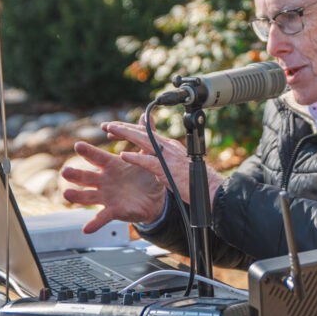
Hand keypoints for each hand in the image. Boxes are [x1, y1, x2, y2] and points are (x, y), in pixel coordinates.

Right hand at [60, 141, 166, 233]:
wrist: (156, 198)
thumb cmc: (146, 175)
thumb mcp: (148, 155)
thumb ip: (145, 136)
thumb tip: (147, 116)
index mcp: (111, 166)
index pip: (97, 157)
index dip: (88, 152)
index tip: (78, 145)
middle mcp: (105, 181)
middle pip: (86, 177)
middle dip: (75, 174)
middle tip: (65, 171)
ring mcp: (107, 196)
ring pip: (88, 196)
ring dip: (77, 196)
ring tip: (67, 194)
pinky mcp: (113, 210)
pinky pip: (102, 217)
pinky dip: (94, 223)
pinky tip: (85, 229)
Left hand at [101, 120, 224, 205]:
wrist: (210, 189)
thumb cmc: (193, 180)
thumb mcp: (173, 165)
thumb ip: (161, 158)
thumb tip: (149, 156)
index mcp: (169, 146)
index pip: (146, 133)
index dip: (129, 129)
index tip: (114, 129)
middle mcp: (168, 147)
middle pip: (142, 132)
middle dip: (123, 128)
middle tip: (106, 125)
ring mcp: (168, 157)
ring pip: (144, 140)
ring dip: (126, 134)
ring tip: (110, 131)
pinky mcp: (167, 170)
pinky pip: (149, 162)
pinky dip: (136, 158)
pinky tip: (124, 155)